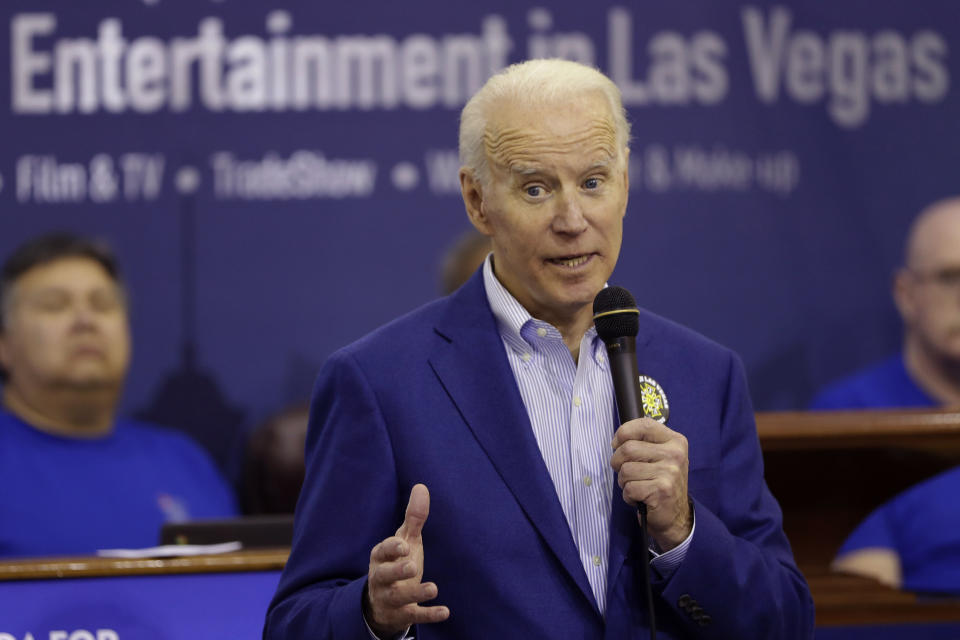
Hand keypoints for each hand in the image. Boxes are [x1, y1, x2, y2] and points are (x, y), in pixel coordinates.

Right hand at [364, 484, 449, 637]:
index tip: (404, 546)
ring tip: (433, 588)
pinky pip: (414, 616)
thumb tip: (421, 486)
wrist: (383, 603)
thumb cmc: (396, 563)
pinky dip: (429, 615)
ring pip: (399, 597)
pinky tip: (445, 611)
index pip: (382, 551)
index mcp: (381, 557)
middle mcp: (382, 578)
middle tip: (412, 566)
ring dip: (415, 593)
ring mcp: (391, 598)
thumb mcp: (404, 541)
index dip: (391, 549)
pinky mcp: (403, 615)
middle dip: (396, 571)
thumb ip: (413, 517)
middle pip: (385, 575)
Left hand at [610, 418, 691, 549]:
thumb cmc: (661, 483)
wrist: (676, 517)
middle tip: (627, 473)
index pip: (644, 424)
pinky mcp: (661, 491)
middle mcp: (675, 454)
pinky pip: (629, 488)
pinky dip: (628, 496)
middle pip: (628, 448)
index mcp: (675, 441)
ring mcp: (670, 472)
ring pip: (626, 470)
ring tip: (637, 486)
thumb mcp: (659, 457)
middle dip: (618, 462)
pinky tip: (640, 498)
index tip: (616, 443)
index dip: (624, 432)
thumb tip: (617, 440)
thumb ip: (643, 443)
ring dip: (624, 482)